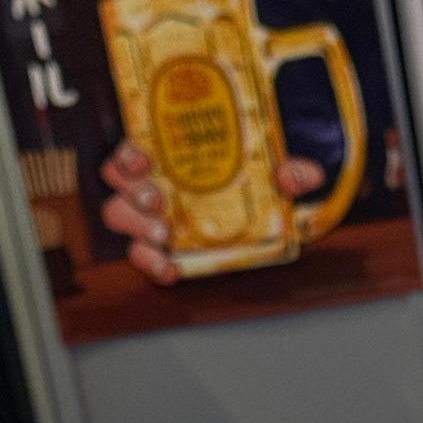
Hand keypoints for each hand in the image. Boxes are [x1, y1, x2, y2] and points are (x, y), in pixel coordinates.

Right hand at [99, 142, 326, 283]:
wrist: (267, 206)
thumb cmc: (254, 180)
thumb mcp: (272, 171)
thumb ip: (288, 170)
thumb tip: (302, 175)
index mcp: (169, 160)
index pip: (130, 154)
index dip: (128, 156)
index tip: (144, 160)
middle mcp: (154, 188)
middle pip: (119, 189)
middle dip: (132, 195)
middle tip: (157, 201)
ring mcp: (156, 220)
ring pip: (122, 220)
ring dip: (136, 226)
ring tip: (162, 233)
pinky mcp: (166, 249)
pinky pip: (145, 258)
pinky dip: (153, 264)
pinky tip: (171, 268)